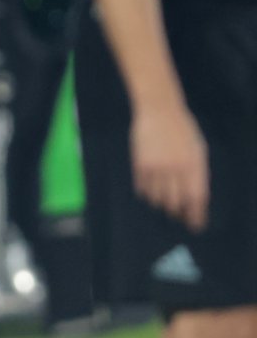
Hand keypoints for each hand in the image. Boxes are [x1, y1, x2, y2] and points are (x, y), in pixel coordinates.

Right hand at [131, 104, 208, 231]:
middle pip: (175, 202)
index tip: (195, 225)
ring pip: (157, 198)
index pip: (196, 198)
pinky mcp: (140, 165)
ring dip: (161, 203)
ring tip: (163, 200)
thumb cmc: (182, 129)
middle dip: (177, 212)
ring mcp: (156, 168)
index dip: (196, 215)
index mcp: (194, 165)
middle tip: (177, 215)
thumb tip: (194, 198)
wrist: (159, 111)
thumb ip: (197, 173)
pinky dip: (147, 193)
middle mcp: (175, 169)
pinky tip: (150, 188)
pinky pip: (142, 189)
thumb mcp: (198, 149)